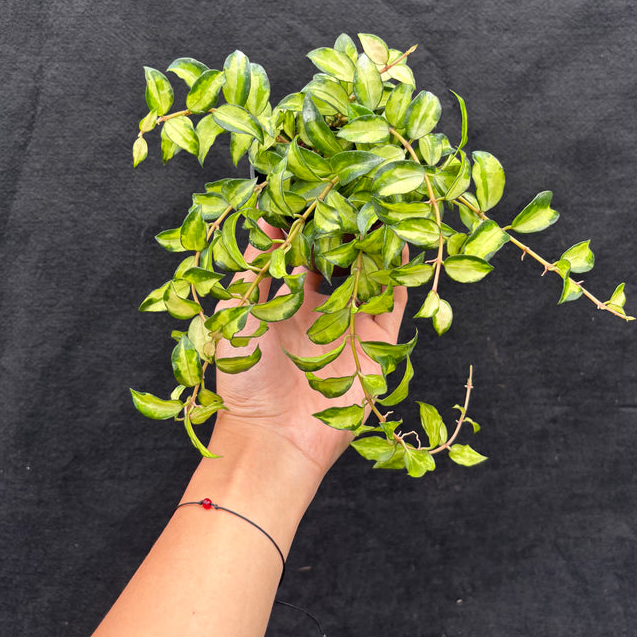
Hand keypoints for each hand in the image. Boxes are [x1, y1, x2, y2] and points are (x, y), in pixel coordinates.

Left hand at [211, 224, 407, 475]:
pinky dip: (398, 276)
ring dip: (374, 249)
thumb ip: (253, 272)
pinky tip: (400, 246)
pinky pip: (392, 305)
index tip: (309, 199)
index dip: (305, 229)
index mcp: (286, 305)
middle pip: (339, 264)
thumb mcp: (237, 315)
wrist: (273, 437)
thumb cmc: (245, 379)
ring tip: (377, 213)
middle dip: (344, 233)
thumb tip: (261, 226)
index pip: (301, 257)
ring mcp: (350, 328)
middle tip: (349, 198)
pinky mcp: (375, 346)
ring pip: (369, 278)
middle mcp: (321, 314)